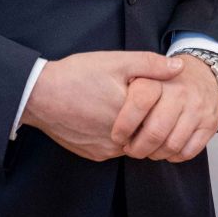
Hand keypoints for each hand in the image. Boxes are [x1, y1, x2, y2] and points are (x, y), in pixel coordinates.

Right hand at [21, 51, 183, 160]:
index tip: (156, 94)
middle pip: (148, 133)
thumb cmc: (76, 75)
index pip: (162, 117)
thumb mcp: (116, 62)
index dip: (161, 104)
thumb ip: (151, 64)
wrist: (37, 95)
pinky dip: (117, 136)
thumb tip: (180, 67)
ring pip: (132, 143)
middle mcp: (119, 140)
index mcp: (129, 116)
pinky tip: (106, 117)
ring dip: (134, 129)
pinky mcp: (93, 154)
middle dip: (149, 118)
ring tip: (122, 107)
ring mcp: (105, 150)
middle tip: (143, 102)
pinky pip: (115, 149)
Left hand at [112, 56, 217, 162]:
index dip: (124, 125)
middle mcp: (181, 93)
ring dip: (155, 154)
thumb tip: (112, 105)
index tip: (117, 135)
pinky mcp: (210, 123)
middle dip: (138, 148)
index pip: (139, 102)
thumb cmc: (166, 80)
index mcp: (160, 79)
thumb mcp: (145, 70)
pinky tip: (166, 149)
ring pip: (172, 145)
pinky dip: (174, 156)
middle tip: (131, 149)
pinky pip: (189, 151)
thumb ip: (125, 86)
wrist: (205, 73)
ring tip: (148, 150)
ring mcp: (198, 109)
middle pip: (155, 132)